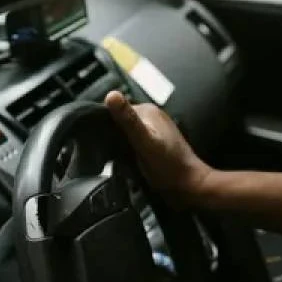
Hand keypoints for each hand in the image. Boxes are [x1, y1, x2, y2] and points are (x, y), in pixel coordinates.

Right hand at [104, 90, 214, 207]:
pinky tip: (120, 162)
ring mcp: (151, 131)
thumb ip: (128, 120)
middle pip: (117, 122)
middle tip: (100, 153)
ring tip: (108, 159)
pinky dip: (122, 152)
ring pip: (122, 134)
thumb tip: (110, 94)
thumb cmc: (168, 166)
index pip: (113, 109)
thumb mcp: (145, 142)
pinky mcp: (151, 144)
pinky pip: (129, 144)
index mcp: (146, 111)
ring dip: (113, 145)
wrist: (188, 187)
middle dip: (106, 136)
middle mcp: (149, 117)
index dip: (99, 124)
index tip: (93, 140)